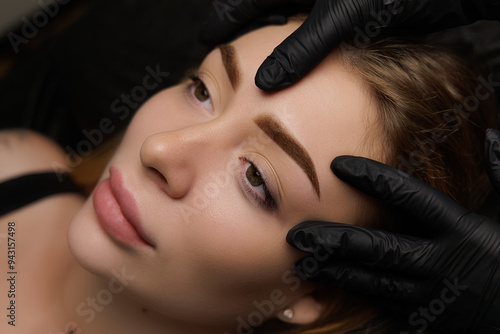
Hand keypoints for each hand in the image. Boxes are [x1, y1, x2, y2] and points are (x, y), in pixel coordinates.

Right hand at [199, 0, 498, 91]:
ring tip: (257, 65)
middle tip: (226, 53)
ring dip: (277, 43)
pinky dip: (307, 51)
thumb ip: (303, 46)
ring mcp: (333, 3)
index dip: (227, 15)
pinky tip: (301, 67)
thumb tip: (266, 81)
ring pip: (293, 23)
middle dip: (247, 29)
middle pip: (268, 7)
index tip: (206, 35)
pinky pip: (320, 34)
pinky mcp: (354, 15)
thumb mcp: (342, 15)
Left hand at [286, 129, 499, 333]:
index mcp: (460, 230)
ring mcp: (429, 294)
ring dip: (335, 271)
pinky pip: (381, 303)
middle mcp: (439, 262)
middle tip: (298, 233)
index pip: (409, 197)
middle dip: (336, 240)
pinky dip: (352, 292)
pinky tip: (327, 283)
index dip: (373, 179)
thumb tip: (493, 137)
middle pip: (378, 248)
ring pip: (372, 282)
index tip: (339, 165)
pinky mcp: (423, 316)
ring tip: (301, 261)